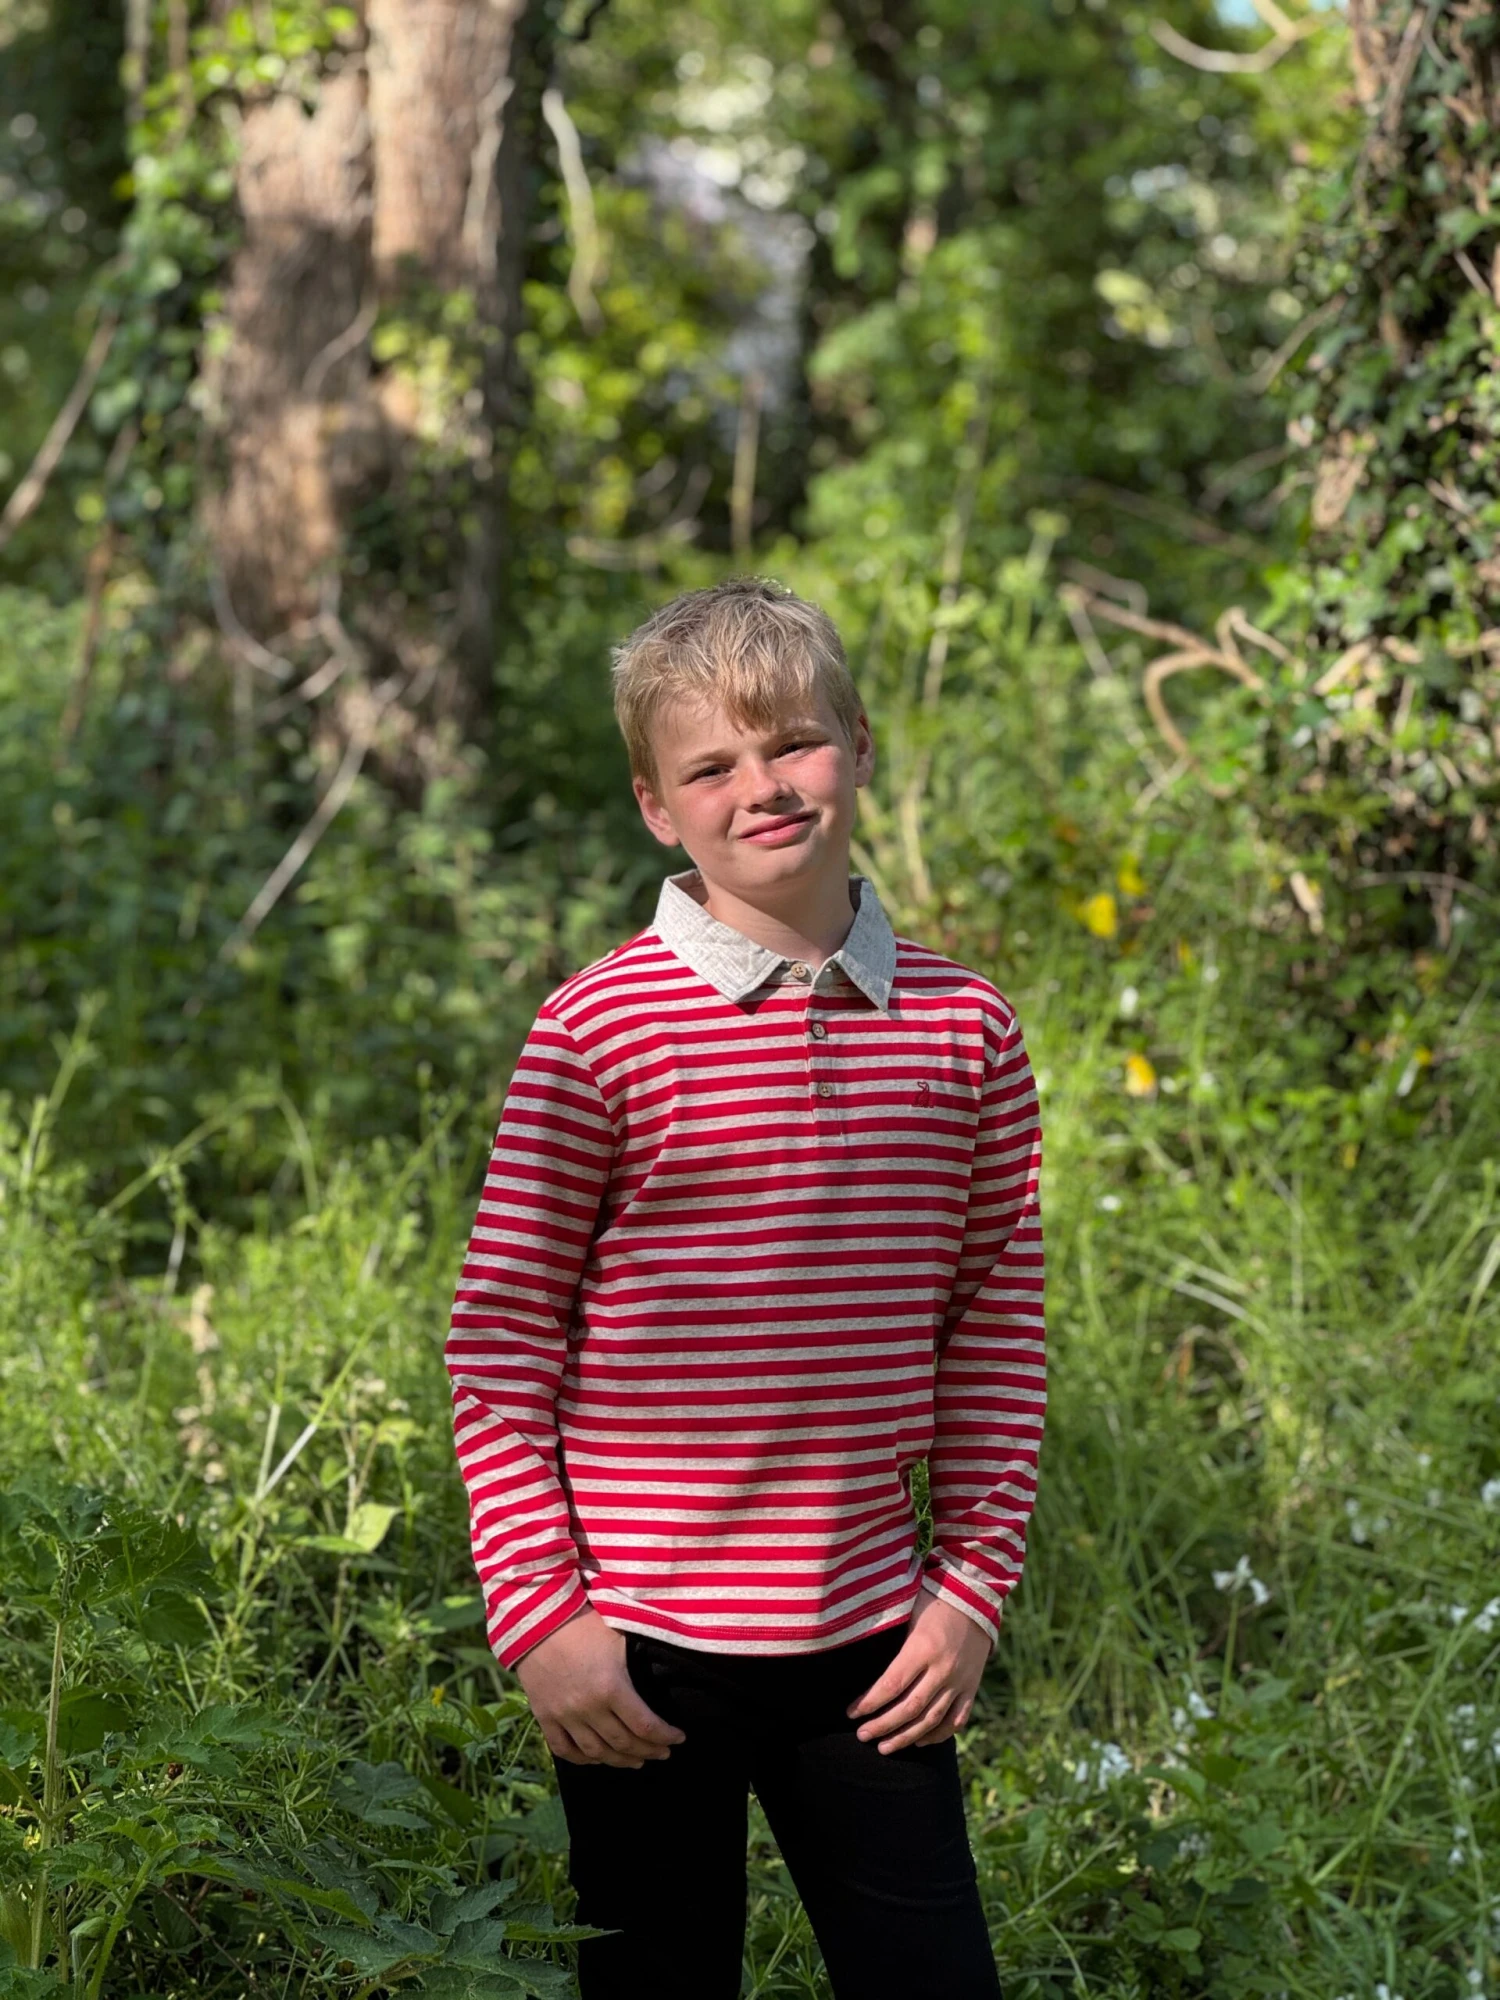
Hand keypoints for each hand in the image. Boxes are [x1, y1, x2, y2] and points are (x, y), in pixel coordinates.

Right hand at [515, 1607, 685, 1768]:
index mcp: (612, 1687)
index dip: (666, 1736)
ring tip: (637, 1760)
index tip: (680, 1738)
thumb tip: (665, 1668)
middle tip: (663, 1752)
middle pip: (624, 1744)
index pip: (646, 1726)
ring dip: (620, 1761)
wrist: (536, 1619)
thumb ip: (638, 1660)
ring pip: (597, 1753)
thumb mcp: (618, 1636)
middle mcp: (589, 1709)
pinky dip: (583, 1760)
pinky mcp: (545, 1717)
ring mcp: (564, 1716)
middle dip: (649, 1751)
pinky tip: (598, 1759)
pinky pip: (564, 1750)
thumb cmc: (583, 1622)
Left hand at [846, 1590, 991, 1753]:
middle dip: (883, 1726)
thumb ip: (890, 1639)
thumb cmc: (933, 1600)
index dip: (869, 1703)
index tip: (851, 1713)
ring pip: (932, 1720)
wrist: (976, 1597)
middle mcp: (943, 1669)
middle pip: (909, 1708)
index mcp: (923, 1648)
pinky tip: (920, 1741)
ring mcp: (960, 1681)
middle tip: (862, 1736)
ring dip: (906, 1737)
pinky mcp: (972, 1687)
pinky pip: (957, 1720)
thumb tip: (857, 1655)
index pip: (891, 1685)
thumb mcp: (908, 1611)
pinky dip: (938, 1735)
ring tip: (884, 1747)